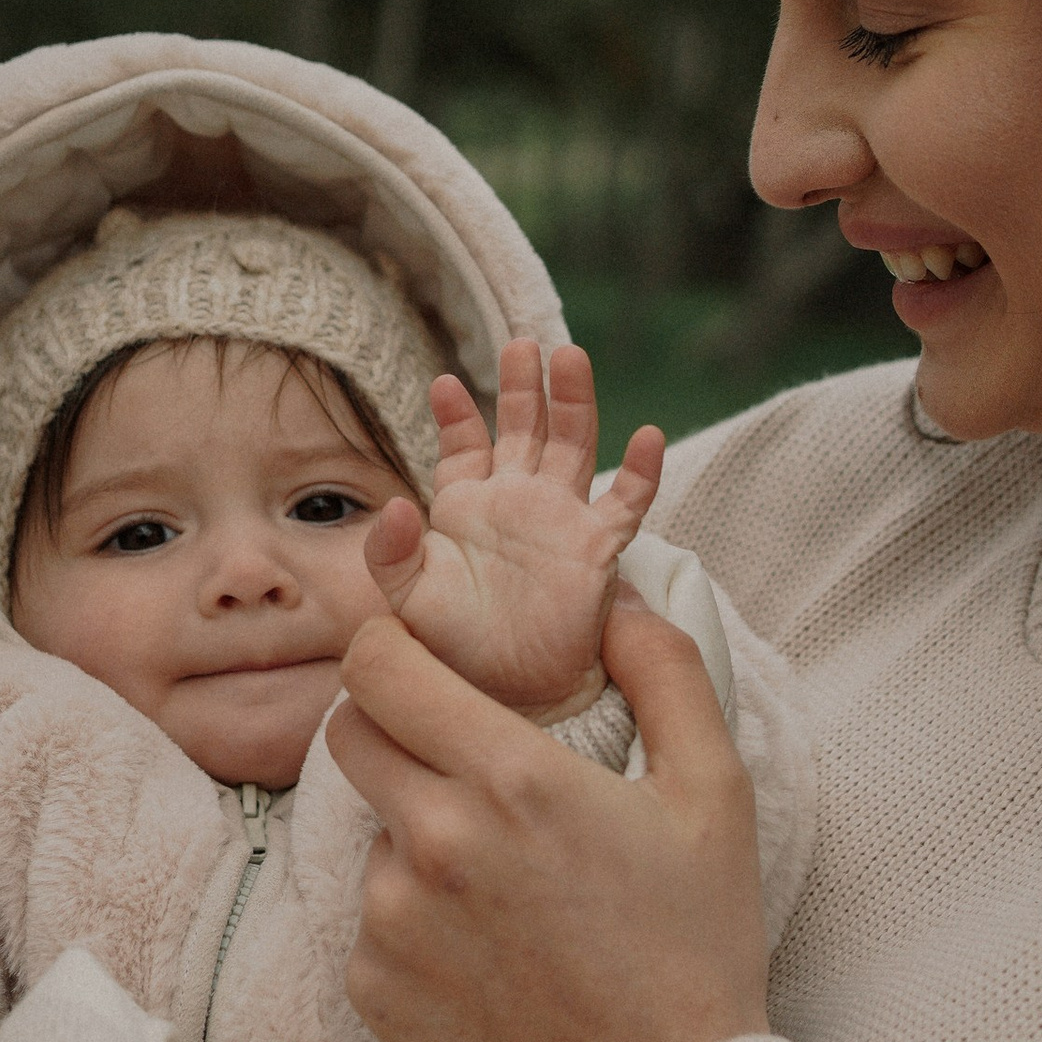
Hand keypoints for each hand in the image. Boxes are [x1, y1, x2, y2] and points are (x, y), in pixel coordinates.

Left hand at [329, 592, 768, 1041]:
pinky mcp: (373, 990)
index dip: (392, 645)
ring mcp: (394, 921)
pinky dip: (416, 921)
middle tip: (465, 759)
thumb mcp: (715, 793)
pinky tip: (489, 952)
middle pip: (351, 732)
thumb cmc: (697, 946)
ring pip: (371, 830)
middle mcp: (434, 843)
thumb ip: (666, 671)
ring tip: (504, 885)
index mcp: (511, 780)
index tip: (424, 658)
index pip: (379, 664)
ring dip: (417, 834)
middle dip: (398, 727)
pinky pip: (372, 919)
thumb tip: (617, 600)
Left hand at [359, 339, 663, 720]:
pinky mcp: (595, 549)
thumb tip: (397, 506)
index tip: (442, 384)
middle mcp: (516, 502)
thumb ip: (393, 553)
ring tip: (571, 358)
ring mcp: (560, 520)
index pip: (465, 444)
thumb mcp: (407, 598)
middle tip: (523, 345)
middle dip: (523, 387)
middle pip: (525, 428)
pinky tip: (648, 437)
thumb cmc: (452, 649)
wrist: (504, 696)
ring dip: (574, 403)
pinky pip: (625, 504)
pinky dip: (640, 472)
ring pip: (574, 446)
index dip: (457, 413)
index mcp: (466, 507)